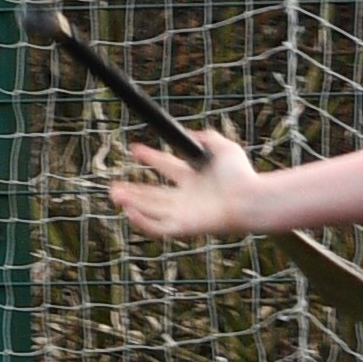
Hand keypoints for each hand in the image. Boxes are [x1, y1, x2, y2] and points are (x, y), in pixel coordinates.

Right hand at [108, 126, 258, 241]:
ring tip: (114, 194)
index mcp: (194, 178)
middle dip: (133, 189)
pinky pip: (158, 227)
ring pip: (151, 209)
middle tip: (113, 185)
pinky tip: (129, 211)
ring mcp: (184, 213)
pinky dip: (142, 222)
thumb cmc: (241, 175)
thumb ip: (208, 138)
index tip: (135, 148)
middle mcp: (187, 197)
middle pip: (153, 193)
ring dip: (132, 203)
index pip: (167, 167)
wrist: (249, 198)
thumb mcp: (225, 148)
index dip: (150, 157)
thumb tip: (193, 134)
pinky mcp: (183, 227)